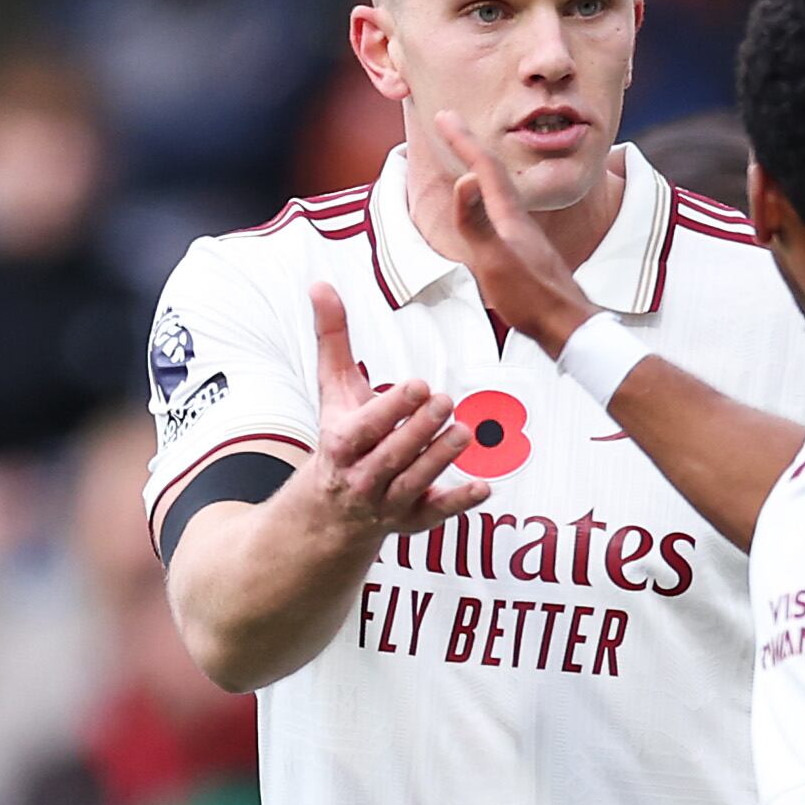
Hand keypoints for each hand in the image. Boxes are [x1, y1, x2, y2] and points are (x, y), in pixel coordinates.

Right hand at [308, 283, 491, 536]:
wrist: (331, 507)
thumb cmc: (340, 436)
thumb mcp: (333, 389)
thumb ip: (332, 339)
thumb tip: (320, 284)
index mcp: (342, 443)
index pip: (366, 428)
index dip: (391, 409)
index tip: (417, 385)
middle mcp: (363, 477)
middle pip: (393, 455)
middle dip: (419, 429)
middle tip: (446, 400)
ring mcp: (388, 502)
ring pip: (415, 483)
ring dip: (441, 459)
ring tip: (465, 432)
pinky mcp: (412, 520)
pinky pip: (436, 514)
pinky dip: (458, 503)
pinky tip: (484, 487)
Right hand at [429, 109, 592, 353]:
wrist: (568, 327)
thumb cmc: (531, 299)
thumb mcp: (496, 261)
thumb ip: (477, 223)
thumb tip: (464, 180)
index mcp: (510, 216)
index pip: (484, 169)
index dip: (463, 140)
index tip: (443, 115)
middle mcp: (519, 220)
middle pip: (492, 174)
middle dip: (469, 147)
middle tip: (450, 125)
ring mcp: (525, 237)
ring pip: (499, 192)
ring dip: (480, 171)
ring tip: (467, 158)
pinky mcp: (527, 254)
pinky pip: (502, 213)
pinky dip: (488, 200)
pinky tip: (490, 212)